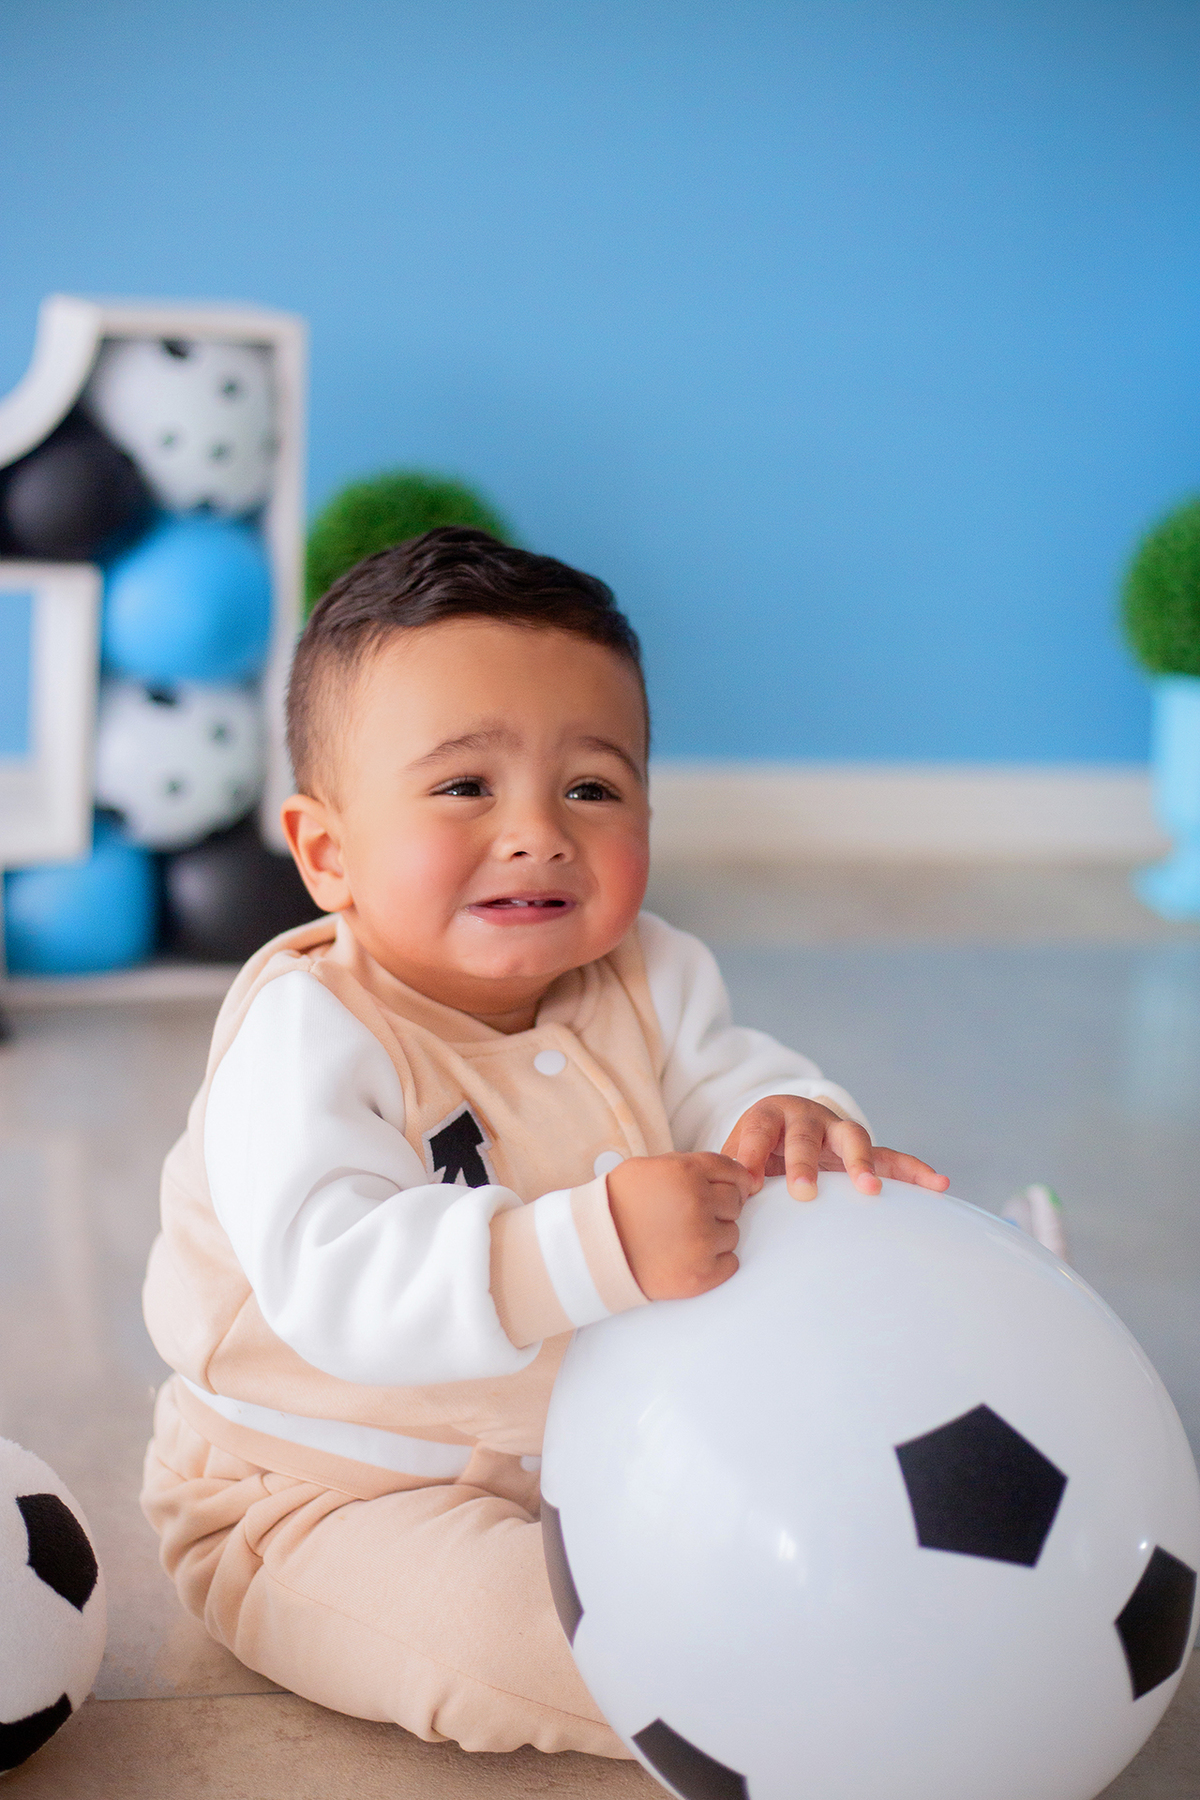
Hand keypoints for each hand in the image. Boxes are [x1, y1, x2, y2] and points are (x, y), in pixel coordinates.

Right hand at [607, 1152, 755, 1299]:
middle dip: (720, 1208)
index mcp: (686, 1173)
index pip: (733, 1171)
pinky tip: (690, 1257)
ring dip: (716, 1236)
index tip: (734, 1189)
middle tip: (694, 1217)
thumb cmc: (618, 1206)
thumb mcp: (650, 1168)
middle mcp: (698, 1204)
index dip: (735, 1180)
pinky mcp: (701, 1274)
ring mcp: (701, 1241)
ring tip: (684, 1238)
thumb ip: (689, 1166)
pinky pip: (730, 1264)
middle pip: (735, 1203)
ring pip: (733, 1234)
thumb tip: (726, 1174)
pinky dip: (716, 1263)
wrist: (593, 1249)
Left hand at [721, 1095, 949, 1202]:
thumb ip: (727, 1175)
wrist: (777, 1136)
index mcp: (768, 1115)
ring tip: (869, 1189)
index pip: (757, 1130)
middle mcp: (805, 1117)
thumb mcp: (732, 1159)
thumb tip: (723, 1203)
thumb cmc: (750, 1156)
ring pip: (853, 1139)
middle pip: (806, 1134)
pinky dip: (914, 1171)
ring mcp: (838, 1132)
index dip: (750, 1153)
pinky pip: (891, 1159)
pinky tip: (939, 1184)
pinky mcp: (863, 1152)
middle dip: (804, 1163)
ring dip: (861, 1163)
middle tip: (802, 1193)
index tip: (747, 1182)